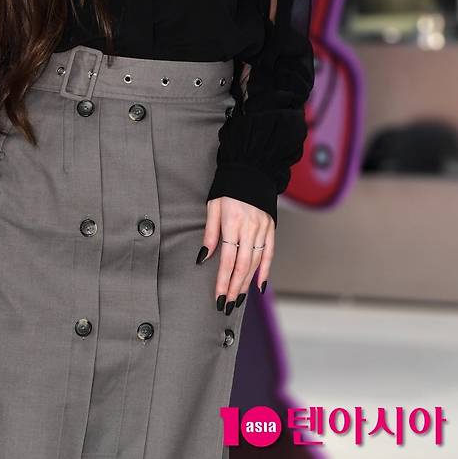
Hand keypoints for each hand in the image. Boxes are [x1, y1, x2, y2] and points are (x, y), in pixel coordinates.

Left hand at [202, 197, 273, 312]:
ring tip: (238, 298)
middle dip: (234, 287)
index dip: (223, 280)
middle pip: (242, 265)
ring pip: (255, 262)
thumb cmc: (228, 187)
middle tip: (227, 305)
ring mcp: (262, 228)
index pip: (227, 258)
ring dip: (247, 283)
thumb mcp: (213, 205)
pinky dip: (265, 270)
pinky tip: (259, 285)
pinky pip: (269, 253)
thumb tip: (203, 257)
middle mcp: (249, 227)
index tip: (218, 296)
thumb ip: (210, 232)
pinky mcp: (271, 227)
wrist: (251, 169)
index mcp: (232, 221)